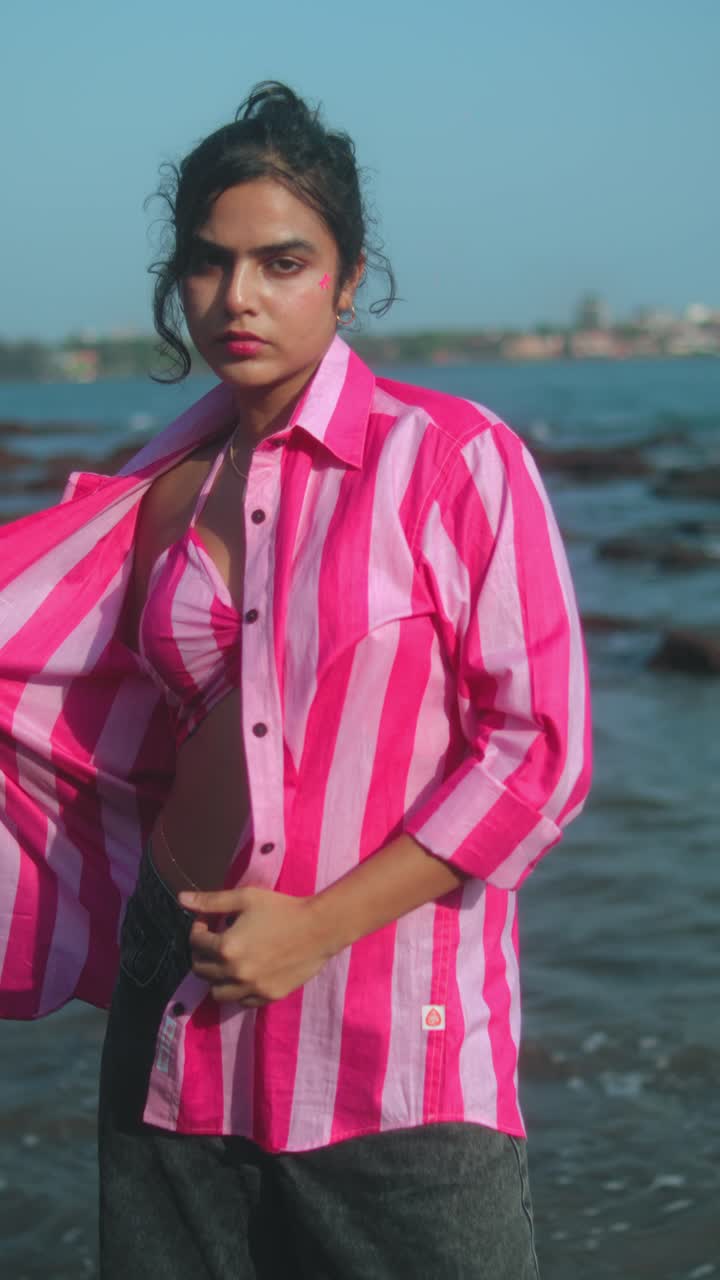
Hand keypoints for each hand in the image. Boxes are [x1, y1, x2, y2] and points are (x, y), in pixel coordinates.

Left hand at [178, 886, 330, 1005]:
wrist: (319, 928)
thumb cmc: (282, 908)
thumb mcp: (245, 898)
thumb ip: (211, 901)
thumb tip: (181, 898)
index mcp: (226, 948)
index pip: (195, 943)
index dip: (198, 928)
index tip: (208, 921)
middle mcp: (235, 973)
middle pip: (200, 969)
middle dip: (202, 953)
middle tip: (214, 941)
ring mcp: (251, 988)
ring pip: (217, 993)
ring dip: (215, 977)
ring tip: (226, 961)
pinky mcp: (267, 996)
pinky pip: (241, 1001)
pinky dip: (237, 990)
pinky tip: (245, 973)